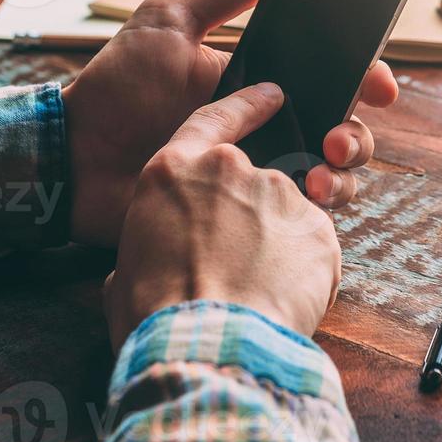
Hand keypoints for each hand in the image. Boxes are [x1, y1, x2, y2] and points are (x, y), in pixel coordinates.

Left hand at [62, 0, 399, 246]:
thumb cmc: (117, 87)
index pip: (328, 75)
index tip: (380, 84)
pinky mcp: (243, 209)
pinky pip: (298, 212)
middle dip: (358, 131)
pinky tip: (304, 195)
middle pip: (342, 126)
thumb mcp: (169, 22)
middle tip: (339, 135)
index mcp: (257, 78)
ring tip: (321, 168)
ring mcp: (257, 168)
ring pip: (332, 171)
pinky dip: (315, 204)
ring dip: (344, 169)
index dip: (365, 77)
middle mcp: (267, 123)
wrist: (74, 160)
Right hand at [103, 83, 340, 347]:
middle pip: (253, 180)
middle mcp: (232, 171)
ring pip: (286, 215)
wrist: (207, 346)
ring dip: (277, 246)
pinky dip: (303, 271)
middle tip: (237, 264)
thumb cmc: (154, 315)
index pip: (213, 120)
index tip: (272, 96)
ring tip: (256, 293)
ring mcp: (280, 195)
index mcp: (174, 171)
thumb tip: (149, 263)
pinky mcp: (317, 229)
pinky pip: (313, 246)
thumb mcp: (125, 270)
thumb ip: (149, 247)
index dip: (244, 107)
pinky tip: (283, 302)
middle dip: (251, 216)